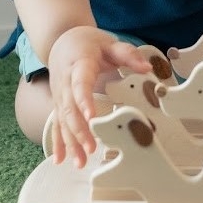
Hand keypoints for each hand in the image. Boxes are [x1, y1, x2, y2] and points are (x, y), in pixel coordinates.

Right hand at [48, 26, 151, 167]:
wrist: (63, 39)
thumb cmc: (89, 43)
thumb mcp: (110, 43)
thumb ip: (128, 55)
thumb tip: (147, 68)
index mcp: (79, 65)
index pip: (80, 84)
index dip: (84, 100)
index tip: (92, 117)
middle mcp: (65, 82)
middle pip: (69, 108)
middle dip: (79, 130)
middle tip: (91, 148)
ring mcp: (59, 94)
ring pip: (62, 120)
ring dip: (70, 142)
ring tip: (80, 162)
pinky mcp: (57, 102)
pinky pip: (56, 123)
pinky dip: (57, 142)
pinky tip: (59, 160)